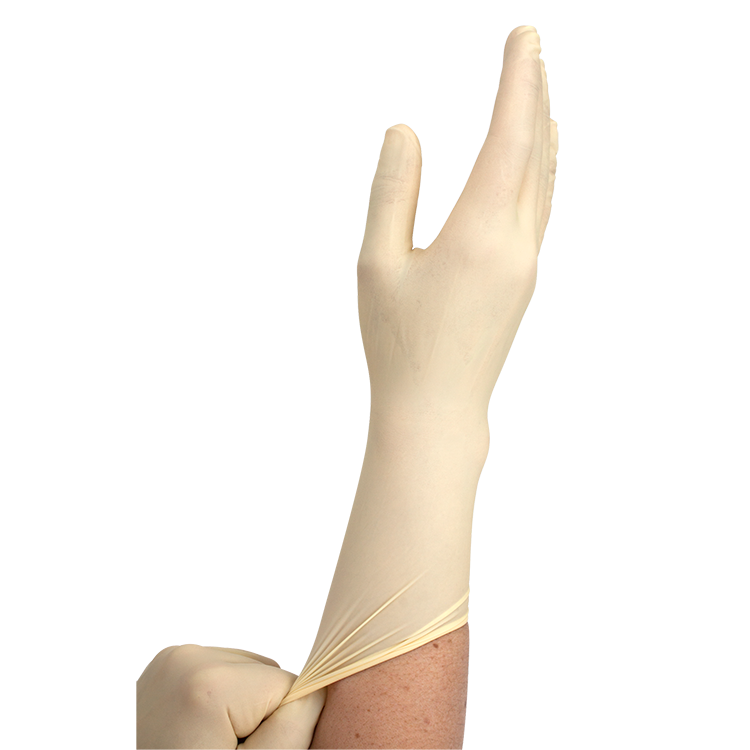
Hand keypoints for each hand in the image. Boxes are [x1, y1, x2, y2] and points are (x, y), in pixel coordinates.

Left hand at [136, 644, 326, 749]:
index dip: (280, 730)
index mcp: (209, 683)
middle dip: (259, 717)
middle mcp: (189, 656)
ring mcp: (174, 657)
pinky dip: (220, 702)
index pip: (290, 689)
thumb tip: (319, 688)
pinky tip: (197, 732)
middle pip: (267, 678)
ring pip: (248, 674)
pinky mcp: (168, 662)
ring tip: (206, 744)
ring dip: (240, 709)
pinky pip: (223, 672)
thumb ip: (290, 731)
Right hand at [357, 26, 557, 429]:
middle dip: (533, 96)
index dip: (518, 84)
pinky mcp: (521, 279)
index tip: (522, 40)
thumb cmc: (399, 343)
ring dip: (540, 132)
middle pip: (534, 153)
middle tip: (529, 50)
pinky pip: (534, 209)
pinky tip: (532, 163)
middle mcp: (514, 243)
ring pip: (540, 182)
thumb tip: (405, 136)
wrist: (436, 408)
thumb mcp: (379, 264)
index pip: (509, 140)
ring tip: (539, 95)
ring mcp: (524, 263)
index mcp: (479, 234)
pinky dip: (535, 171)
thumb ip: (394, 194)